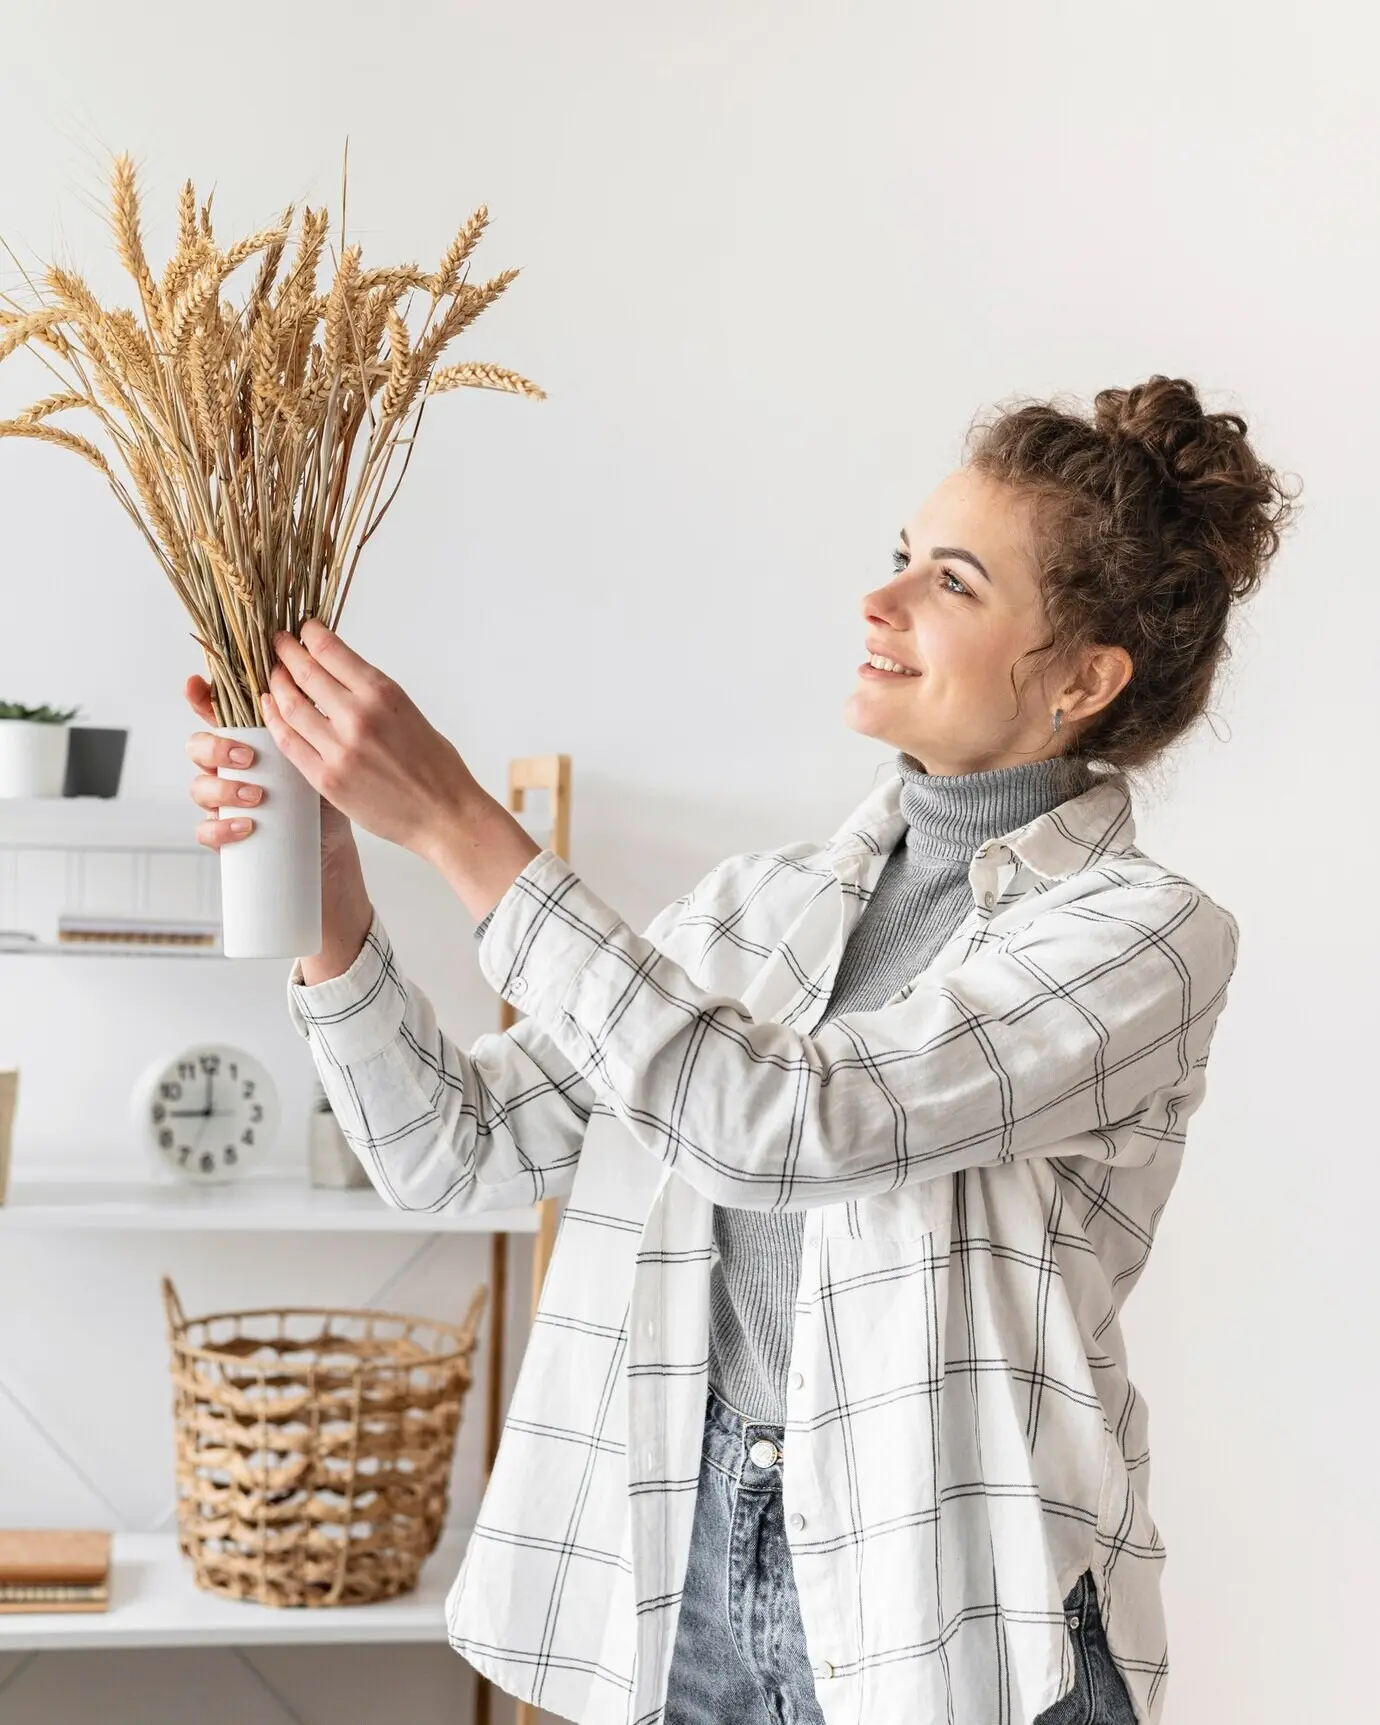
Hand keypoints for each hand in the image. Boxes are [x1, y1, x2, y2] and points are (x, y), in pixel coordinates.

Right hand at [184, 672, 354, 864]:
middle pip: (198, 746)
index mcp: (246, 739)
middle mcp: (227, 767)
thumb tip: (311, 676)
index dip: (198, 697)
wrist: (328, 840)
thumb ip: (308, 719)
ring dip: (223, 789)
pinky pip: (206, 830)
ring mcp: (221, 800)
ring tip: (256, 795)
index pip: (214, 713)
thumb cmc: (321, 791)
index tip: (195, 683)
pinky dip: (222, 828)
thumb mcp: (319, 751)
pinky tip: (247, 826)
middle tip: (248, 755)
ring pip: (199, 787)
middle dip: (216, 747)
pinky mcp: (224, 833)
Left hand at [258, 619, 479, 859]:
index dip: (309, 634)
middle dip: (286, 653)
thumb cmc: (437, 769)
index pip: (330, 650)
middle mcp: (358, 716)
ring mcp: (339, 749)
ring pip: (289, 706)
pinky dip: (275, 721)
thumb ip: (372, 696)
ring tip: (273, 677)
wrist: (445, 815)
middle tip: (278, 645)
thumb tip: (340, 678)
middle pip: (305, 672)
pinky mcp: (327, 778)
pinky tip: (271, 709)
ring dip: (276, 686)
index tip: (302, 630)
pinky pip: (289, 743)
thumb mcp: (409, 714)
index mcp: (383, 694)